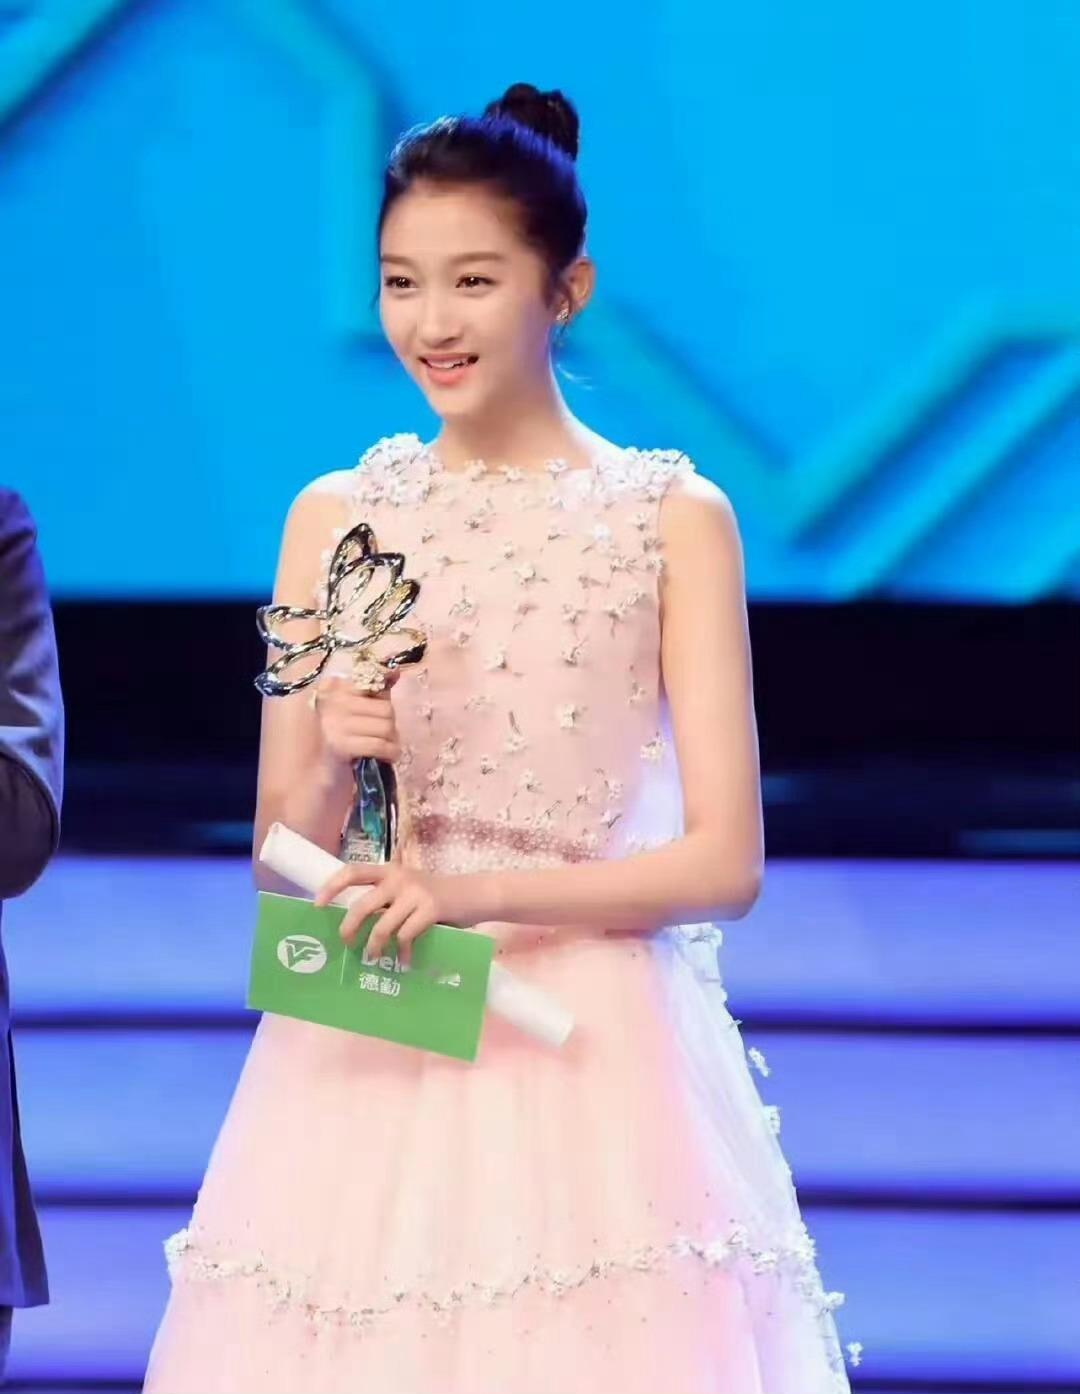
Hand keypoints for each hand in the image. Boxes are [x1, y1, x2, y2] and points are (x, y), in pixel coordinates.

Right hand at [312, 667, 401, 771]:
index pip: (371, 681)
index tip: (382, 711)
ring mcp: (334, 723)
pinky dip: (390, 752)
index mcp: (335, 688)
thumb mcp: (362, 709)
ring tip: (386, 747)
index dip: (383, 697)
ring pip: (385, 727)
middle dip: (391, 725)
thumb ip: (377, 689)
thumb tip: (395, 671)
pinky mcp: (340, 745)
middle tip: (385, 736)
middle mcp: (332, 702)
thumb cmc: (350, 737)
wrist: (329, 772)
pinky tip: (388, 756)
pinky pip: (378, 745)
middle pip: (386, 708)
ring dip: (392, 741)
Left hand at [314, 860, 479, 966]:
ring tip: (373, 958)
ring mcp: (415, 893)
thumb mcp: (408, 890)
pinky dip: (401, 953)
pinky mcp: (430, 909)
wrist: (473, 894)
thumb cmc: (435, 896)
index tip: (317, 905)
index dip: (332, 887)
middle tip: (346, 943)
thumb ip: (386, 900)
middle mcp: (399, 878)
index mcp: (389, 870)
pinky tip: (403, 961)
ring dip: (374, 947)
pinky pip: (405, 936)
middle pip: (362, 905)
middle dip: (349, 928)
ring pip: (382, 926)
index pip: (353, 871)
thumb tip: (355, 926)